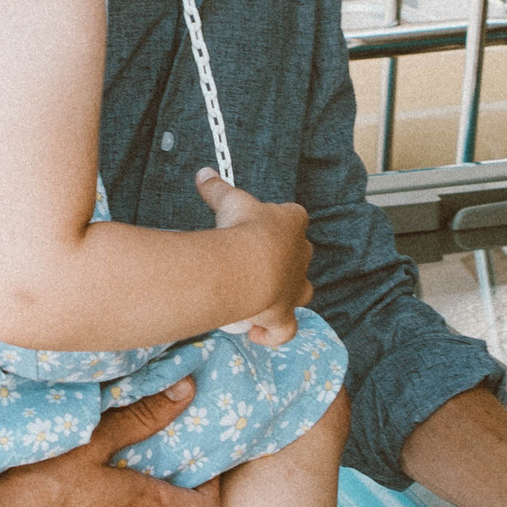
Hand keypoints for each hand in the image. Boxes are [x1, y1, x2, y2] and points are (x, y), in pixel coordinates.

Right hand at [198, 171, 310, 345]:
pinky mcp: (284, 316)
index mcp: (293, 222)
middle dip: (282, 259)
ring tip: (262, 296)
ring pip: (301, 292)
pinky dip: (273, 333)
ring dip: (285, 294)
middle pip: (299, 255)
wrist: (246, 267)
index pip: (294, 218)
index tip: (257, 226)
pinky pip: (285, 330)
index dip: (277, 222)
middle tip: (254, 262)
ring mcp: (295, 288)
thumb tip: (204, 174)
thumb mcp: (229, 201)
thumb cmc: (242, 230)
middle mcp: (300, 256)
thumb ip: (218, 188)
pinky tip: (258, 332)